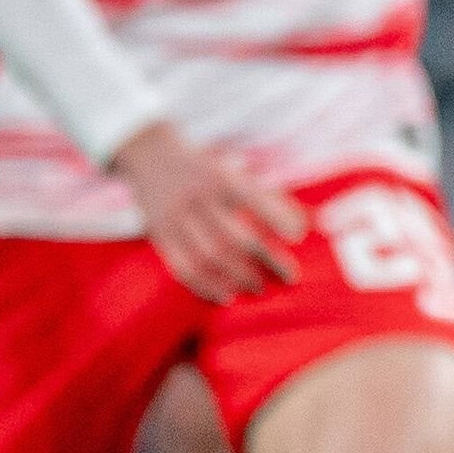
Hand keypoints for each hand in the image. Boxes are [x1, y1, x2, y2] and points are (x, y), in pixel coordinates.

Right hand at [113, 122, 305, 301]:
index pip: (253, 200)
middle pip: (235, 237)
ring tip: (259, 288)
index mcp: (220, 179)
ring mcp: (177, 219)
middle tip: (289, 277)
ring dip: (238, 277)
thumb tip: (303, 225)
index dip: (277, 219)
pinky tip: (225, 297)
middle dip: (266, 260)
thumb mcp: (232, 172)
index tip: (299, 238)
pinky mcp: (160, 236)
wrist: (149, 155)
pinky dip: (205, 286)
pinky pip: (182, 268)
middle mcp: (198, 199)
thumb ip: (265, 196)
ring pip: (209, 257)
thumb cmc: (205, 169)